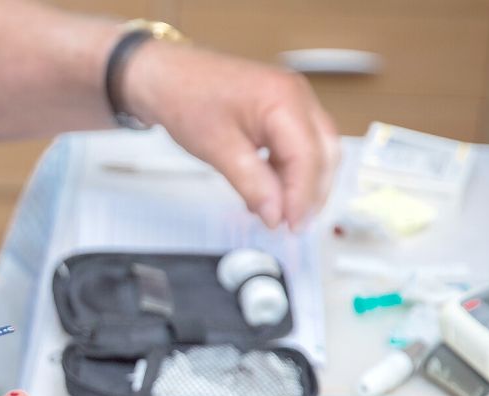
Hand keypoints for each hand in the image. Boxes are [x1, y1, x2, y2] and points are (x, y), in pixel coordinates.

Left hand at [125, 41, 339, 229]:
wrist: (165, 77)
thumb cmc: (186, 97)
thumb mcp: (219, 149)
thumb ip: (252, 184)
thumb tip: (275, 213)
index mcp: (285, 99)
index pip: (308, 157)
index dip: (303, 196)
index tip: (291, 225)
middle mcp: (296, 96)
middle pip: (323, 153)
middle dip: (311, 193)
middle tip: (293, 225)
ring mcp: (291, 102)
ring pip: (315, 151)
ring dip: (302, 184)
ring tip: (281, 213)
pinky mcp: (281, 111)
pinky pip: (297, 146)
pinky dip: (288, 172)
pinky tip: (270, 193)